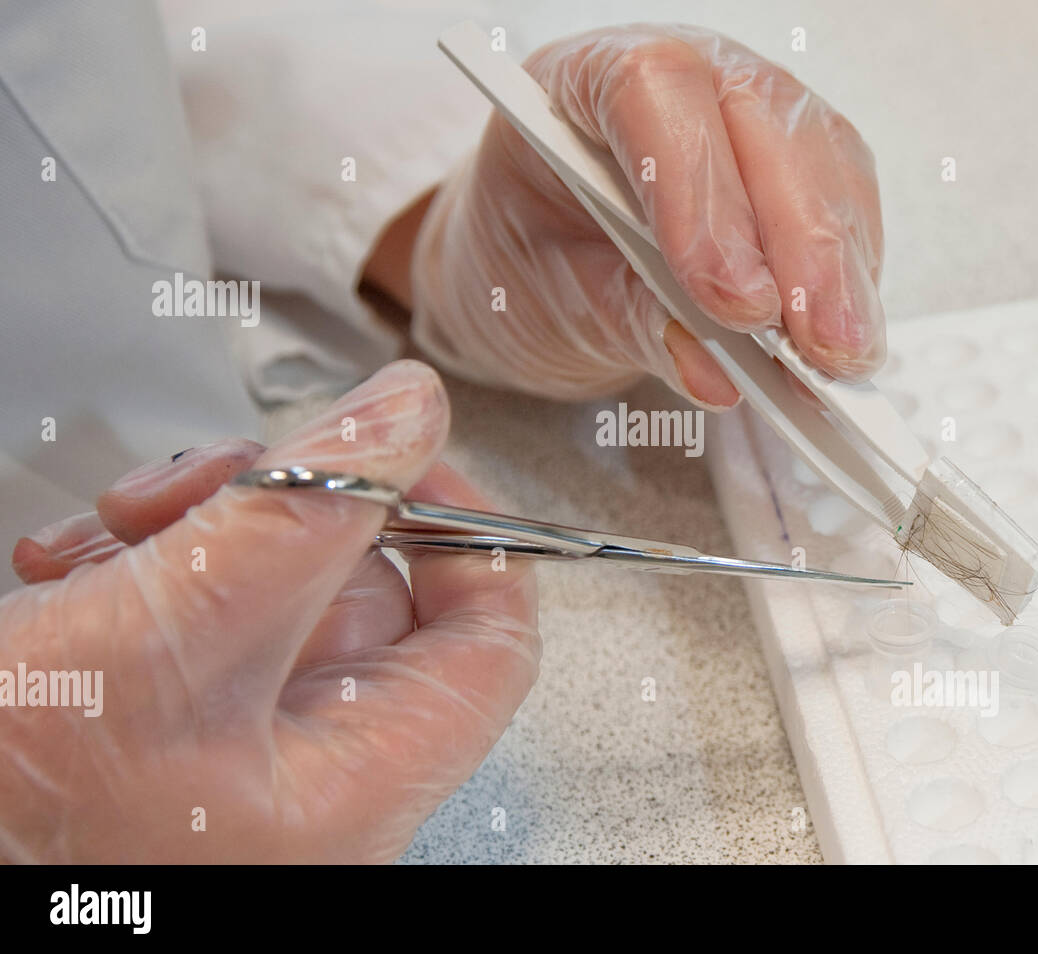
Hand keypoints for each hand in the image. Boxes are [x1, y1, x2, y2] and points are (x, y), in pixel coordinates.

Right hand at [2, 361, 539, 861]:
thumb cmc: (15, 815)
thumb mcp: (181, 627)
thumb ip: (308, 509)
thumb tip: (407, 414)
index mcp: (360, 777)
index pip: (489, 642)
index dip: (466, 533)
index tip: (403, 454)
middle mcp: (313, 765)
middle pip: (369, 588)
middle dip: (287, 507)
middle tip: (209, 484)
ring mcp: (240, 739)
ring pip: (275, 583)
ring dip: (199, 527)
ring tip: (119, 532)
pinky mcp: (174, 718)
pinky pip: (200, 609)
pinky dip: (146, 565)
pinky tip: (76, 570)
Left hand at [406, 25, 884, 406]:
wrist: (538, 258)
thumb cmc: (529, 259)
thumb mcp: (550, 297)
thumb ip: (627, 320)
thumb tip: (716, 372)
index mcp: (591, 75)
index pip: (659, 93)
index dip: (704, 195)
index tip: (737, 304)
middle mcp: (690, 76)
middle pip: (770, 125)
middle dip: (804, 247)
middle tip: (819, 347)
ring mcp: (755, 114)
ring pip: (826, 164)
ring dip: (843, 271)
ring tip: (845, 360)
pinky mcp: (800, 169)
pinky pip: (846, 210)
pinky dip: (852, 282)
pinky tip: (847, 342)